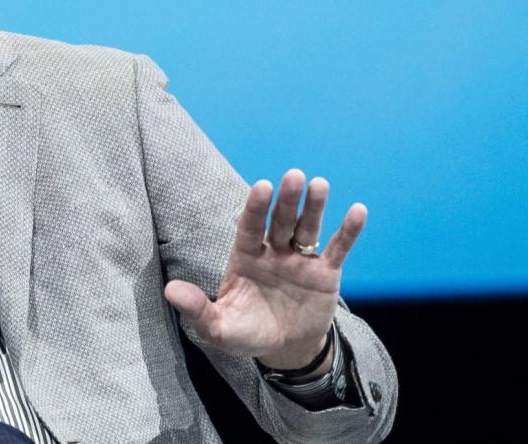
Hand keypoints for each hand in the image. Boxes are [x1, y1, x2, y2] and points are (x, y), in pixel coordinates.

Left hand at [164, 169, 365, 370]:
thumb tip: (169, 291)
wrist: (284, 349)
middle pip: (281, 221)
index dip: (255, 208)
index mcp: (246, 258)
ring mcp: (300, 260)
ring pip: (308, 228)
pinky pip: (337, 248)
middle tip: (293, 176)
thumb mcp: (218, 328)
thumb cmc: (245, 333)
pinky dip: (348, 231)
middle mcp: (273, 252)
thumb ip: (197, 309)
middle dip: (286, 200)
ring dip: (315, 207)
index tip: (261, 186)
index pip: (250, 227)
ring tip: (320, 184)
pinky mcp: (324, 273)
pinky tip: (358, 210)